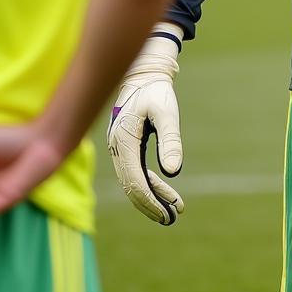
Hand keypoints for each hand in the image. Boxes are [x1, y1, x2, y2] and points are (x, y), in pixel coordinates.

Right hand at [107, 26, 184, 224]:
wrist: (144, 73)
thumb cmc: (156, 90)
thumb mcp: (167, 112)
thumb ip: (170, 140)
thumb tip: (174, 172)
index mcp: (123, 141)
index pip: (134, 181)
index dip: (151, 200)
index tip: (168, 214)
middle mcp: (116, 148)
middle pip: (131, 186)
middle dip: (151, 204)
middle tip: (173, 218)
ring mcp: (118, 149)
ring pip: (133, 181)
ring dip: (152, 197)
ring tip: (174, 210)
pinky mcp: (125, 147)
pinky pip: (135, 172)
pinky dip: (150, 184)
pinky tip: (165, 192)